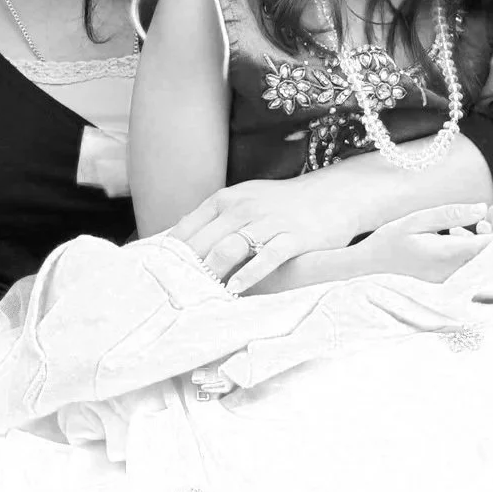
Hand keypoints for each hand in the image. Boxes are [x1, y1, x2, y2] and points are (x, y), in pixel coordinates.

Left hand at [169, 179, 362, 294]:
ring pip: (229, 249)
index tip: (159, 276)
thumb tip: (175, 244)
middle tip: (177, 294)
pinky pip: (267, 258)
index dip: (170, 256)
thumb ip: (212, 221)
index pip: (187, 230)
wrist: (333, 195)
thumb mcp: (242, 201)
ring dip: (212, 274)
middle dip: (188, 270)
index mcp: (225, 200)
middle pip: (203, 243)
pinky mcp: (293, 238)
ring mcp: (269, 222)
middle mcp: (243, 209)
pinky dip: (248, 275)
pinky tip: (235, 290)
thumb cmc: (280, 205)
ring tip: (202, 295)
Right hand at [350, 227, 492, 283]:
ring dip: (486, 244)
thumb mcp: (417, 220)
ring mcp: (450, 281)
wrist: (368, 268)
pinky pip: (470, 268)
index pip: (491, 244)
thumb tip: (482, 208)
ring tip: (479, 225)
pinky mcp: (446, 283)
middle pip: (492, 256)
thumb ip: (451, 214)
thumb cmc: (390, 241)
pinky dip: (473, 252)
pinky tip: (461, 236)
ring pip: (482, 263)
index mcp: (448, 253)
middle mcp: (453, 271)